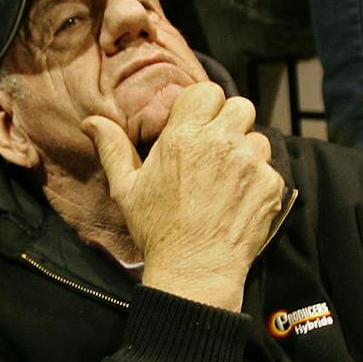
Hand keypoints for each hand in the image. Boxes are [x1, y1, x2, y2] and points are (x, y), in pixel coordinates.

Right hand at [84, 83, 283, 311]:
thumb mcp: (125, 187)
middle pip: (240, 106)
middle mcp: (221, 143)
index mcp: (184, 137)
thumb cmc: (157, 229)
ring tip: (228, 174)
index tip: (195, 123)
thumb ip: (112, 147)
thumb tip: (91, 120)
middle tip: (215, 145)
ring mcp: (250, 164)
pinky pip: (270, 169)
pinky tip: (239, 197)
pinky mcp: (271, 186)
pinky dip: (258, 179)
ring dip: (246, 149)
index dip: (202, 105)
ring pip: (258, 137)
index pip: (207, 91)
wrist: (195, 269)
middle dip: (229, 120)